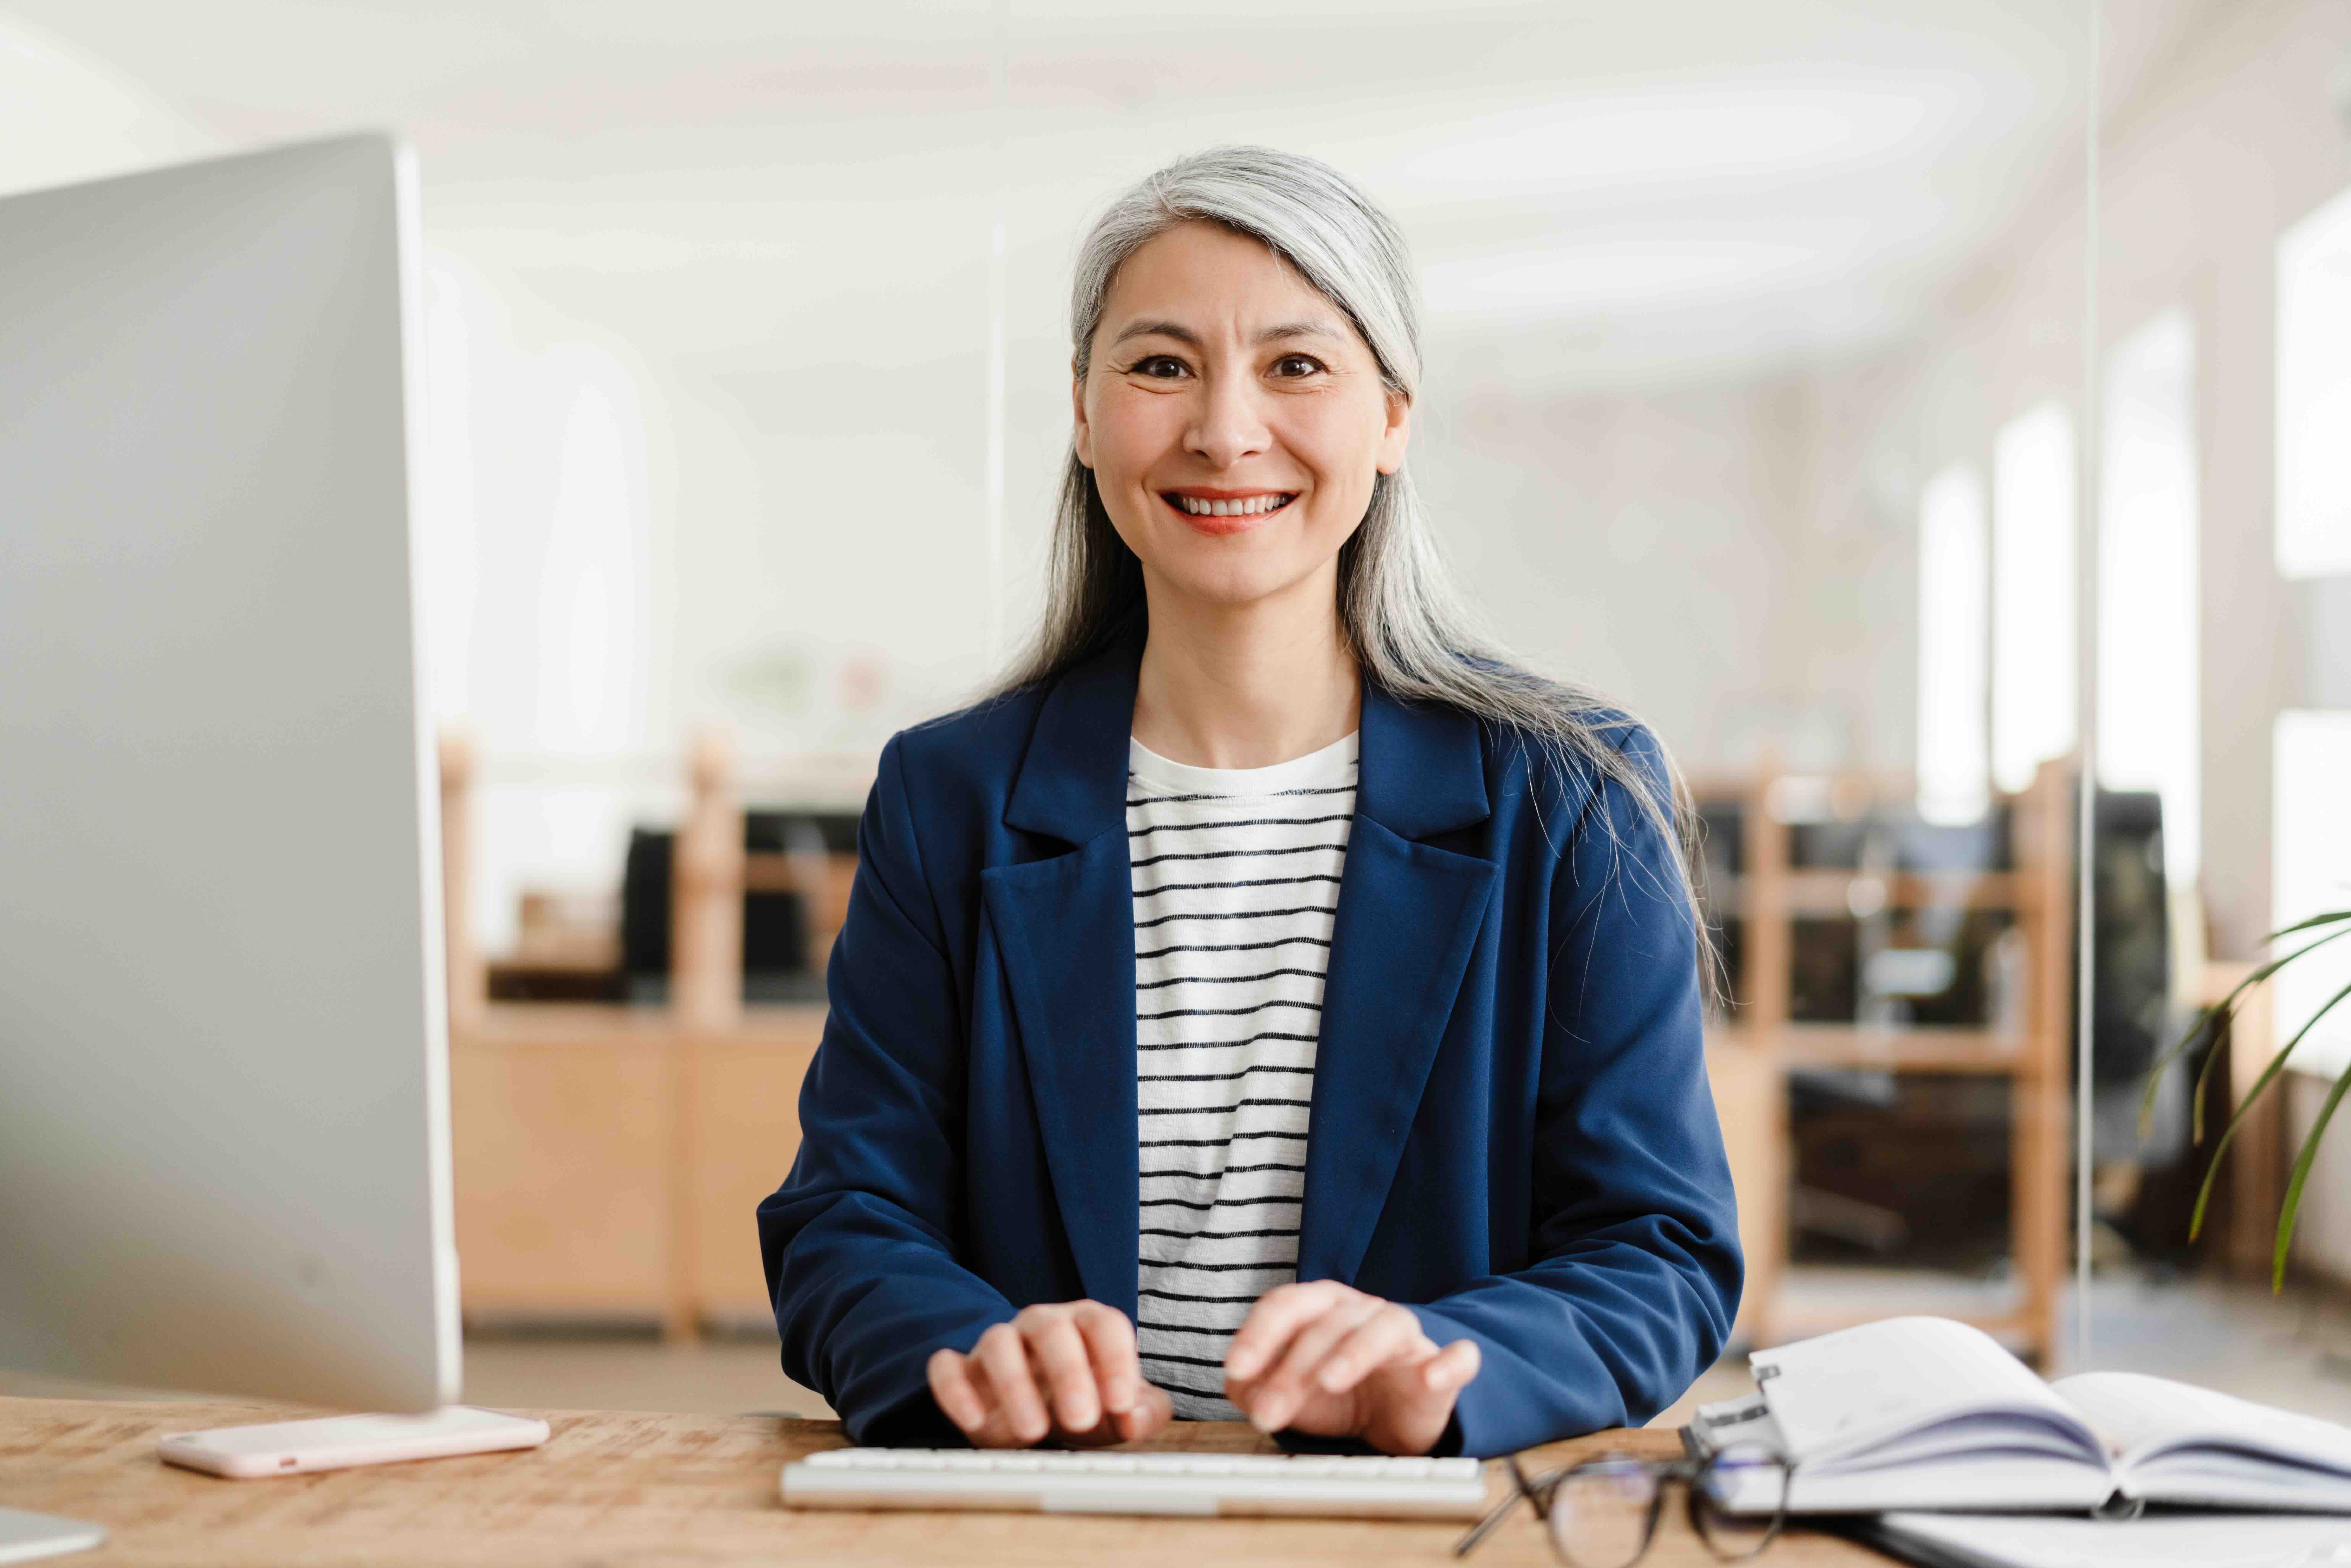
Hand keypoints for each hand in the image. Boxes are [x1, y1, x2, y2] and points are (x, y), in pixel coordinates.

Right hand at [927, 1300, 1173, 1447]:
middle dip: (1068, 1373)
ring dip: (1015, 1385)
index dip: (1115, 1360)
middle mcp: (1042, 1325)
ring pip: (999, 1343)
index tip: (1121, 1403)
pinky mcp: (963, 1370)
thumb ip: (1144, 1412)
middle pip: (1052, 1329)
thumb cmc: (1089, 1400)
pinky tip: (973, 1420)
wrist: (1041, 1410)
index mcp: (1086, 1324)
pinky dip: (955, 1389)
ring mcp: (999, 1343)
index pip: (1105, 1325)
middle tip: (1081, 1419)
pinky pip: (947, 1366)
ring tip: (1033, 1431)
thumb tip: (1134, 1416)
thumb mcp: (1123, 1410)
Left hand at [1222, 1281, 1479, 1454]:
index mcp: (1322, 1308)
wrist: (1399, 1416)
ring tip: (1330, 1381)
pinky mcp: (1442, 1367)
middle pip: (1326, 1325)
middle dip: (1292, 1368)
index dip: (1258, 1335)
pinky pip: (1457, 1357)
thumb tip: (1237, 1387)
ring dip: (1355, 1352)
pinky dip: (1449, 1363)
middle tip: (1268, 1411)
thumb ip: (1258, 1386)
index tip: (1236, 1370)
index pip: (1286, 1304)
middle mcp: (1363, 1312)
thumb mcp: (1291, 1394)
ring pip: (1385, 1328)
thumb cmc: (1340, 1395)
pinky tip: (1432, 1378)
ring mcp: (1407, 1338)